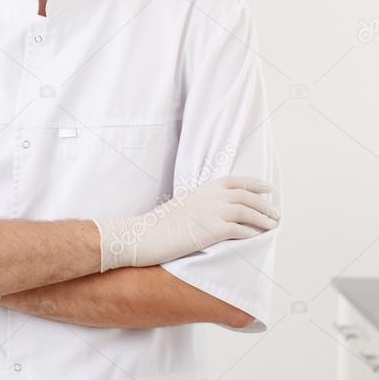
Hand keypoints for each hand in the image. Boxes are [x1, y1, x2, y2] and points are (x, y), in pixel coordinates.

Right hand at [93, 175, 280, 271]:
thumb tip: (214, 213)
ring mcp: (211, 212)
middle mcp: (209, 197)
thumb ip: (200, 204)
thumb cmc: (158, 226)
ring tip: (273, 226)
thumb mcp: (181, 206)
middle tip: (276, 213)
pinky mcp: (212, 230)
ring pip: (247, 212)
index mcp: (202, 189)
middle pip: (246, 196)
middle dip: (264, 205)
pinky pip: (241, 231)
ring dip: (264, 219)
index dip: (255, 184)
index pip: (235, 181)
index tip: (269, 189)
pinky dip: (253, 234)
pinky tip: (258, 238)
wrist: (143, 235)